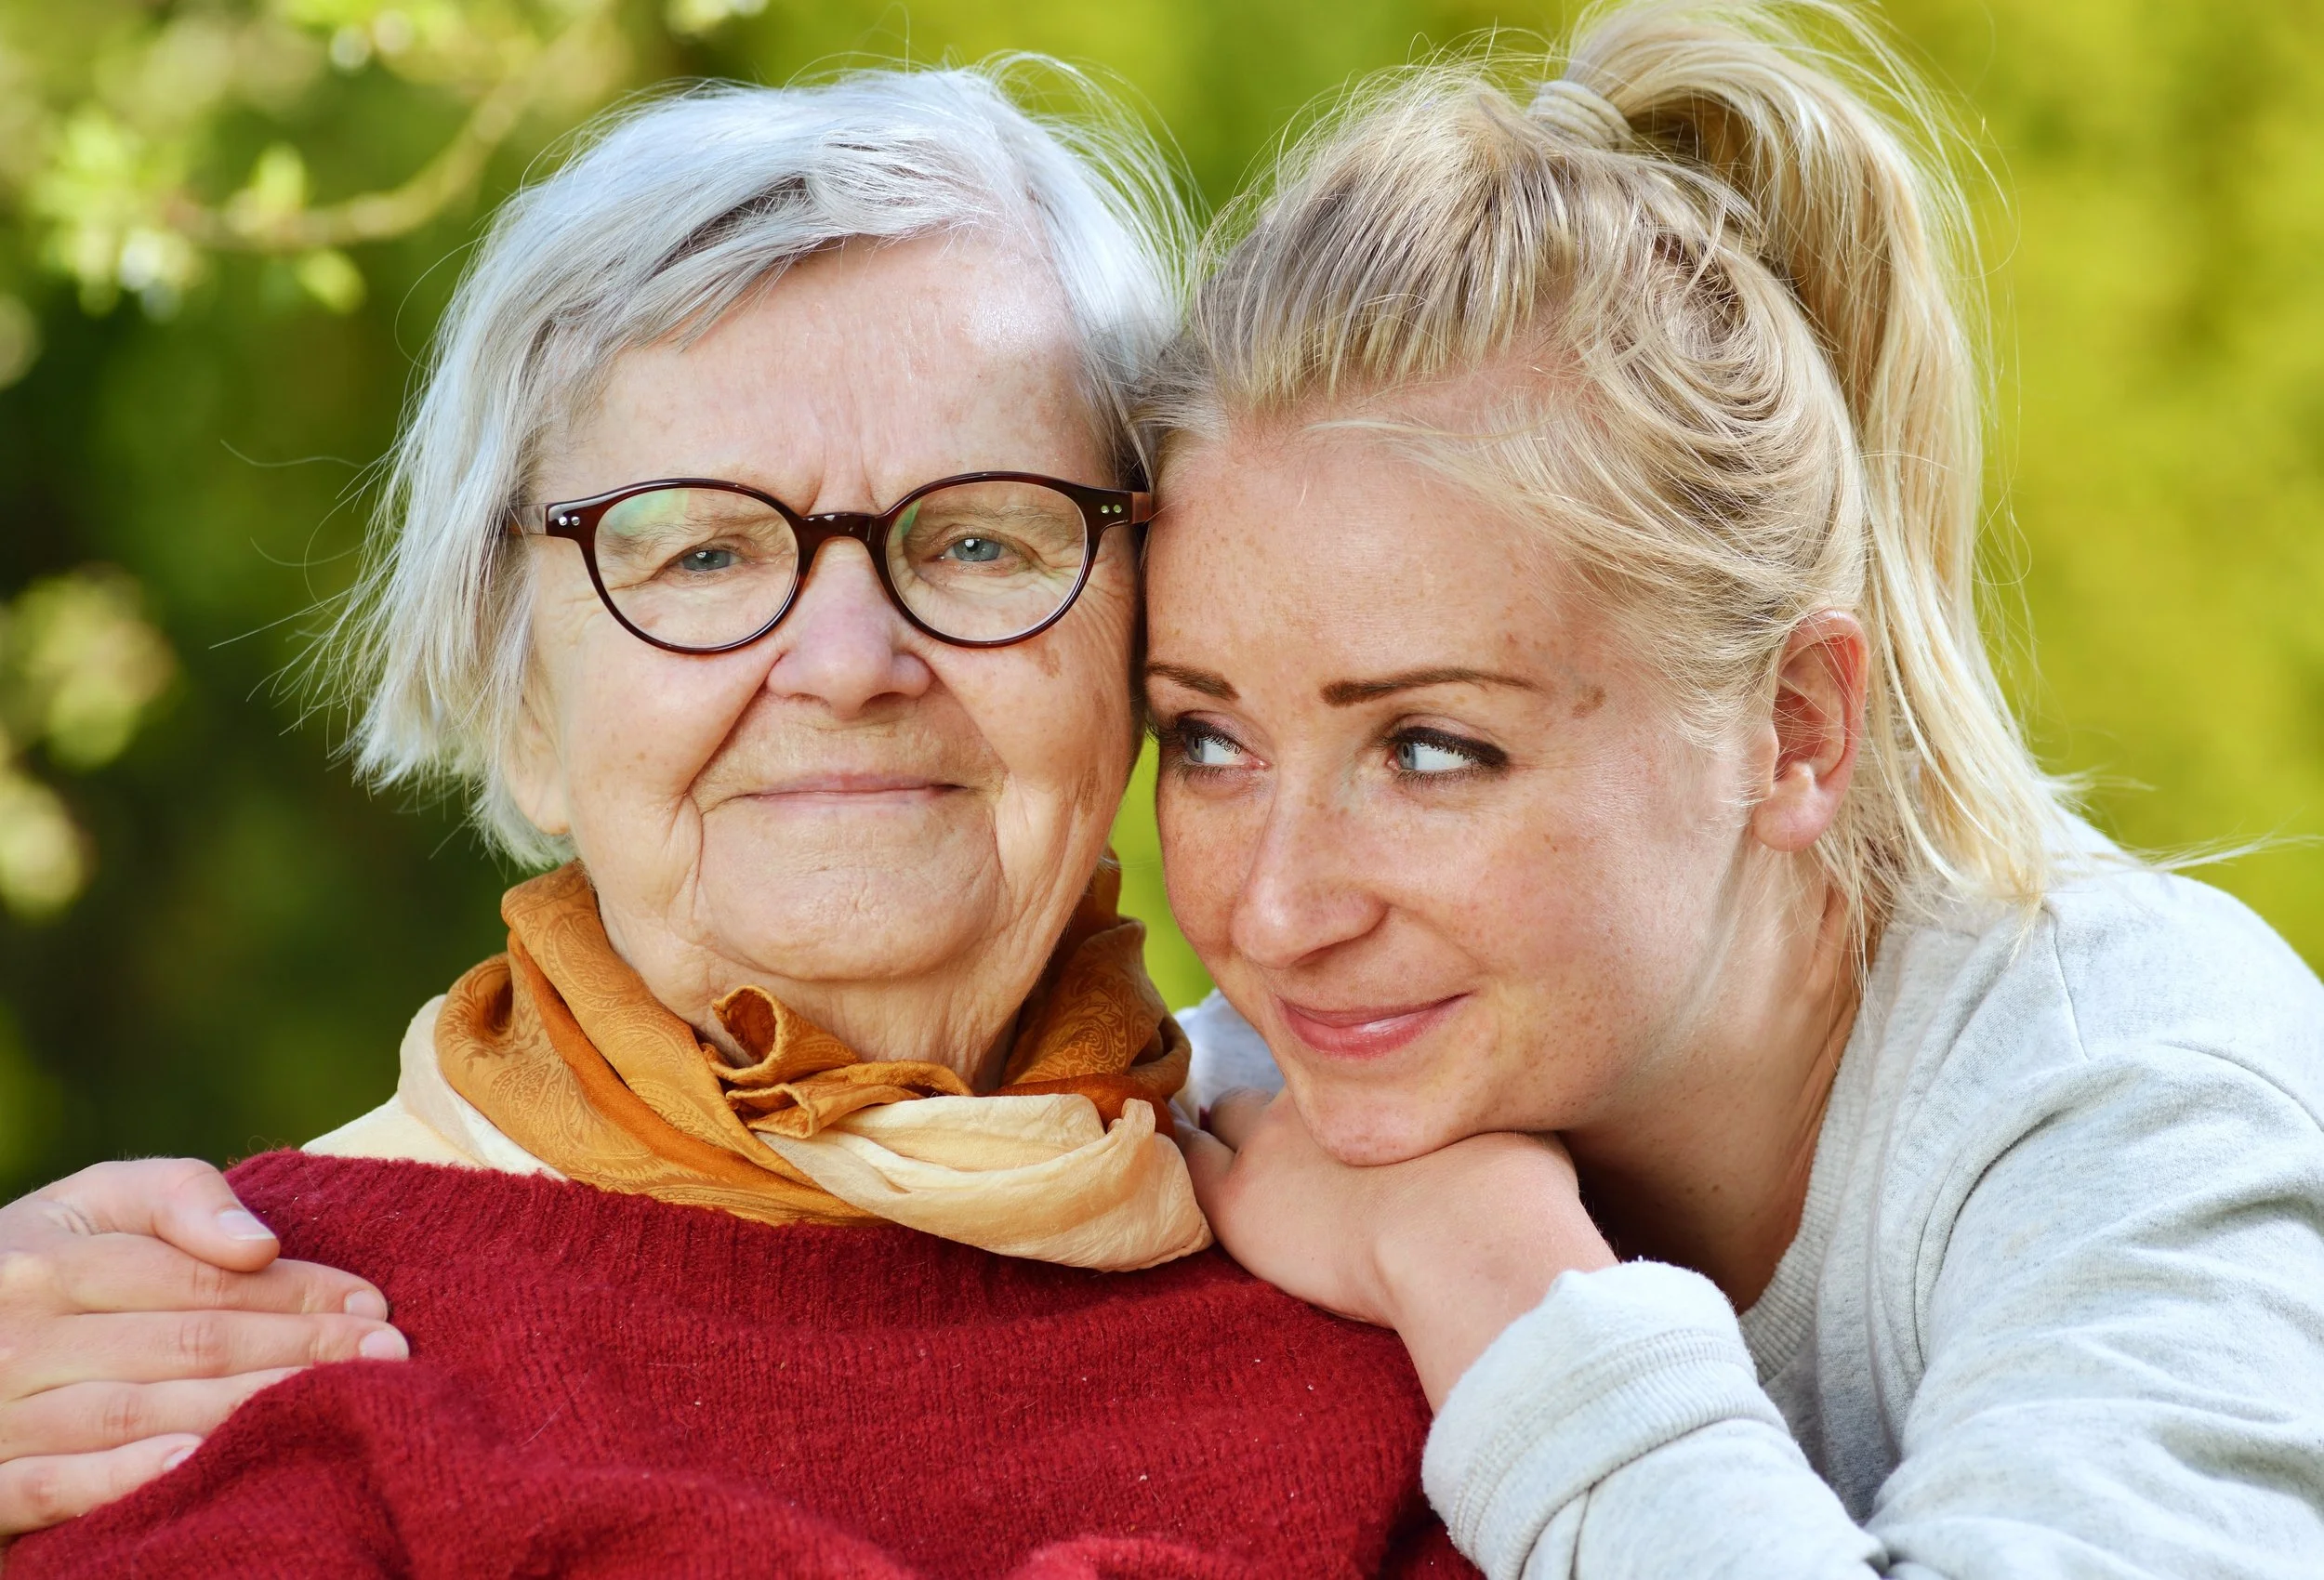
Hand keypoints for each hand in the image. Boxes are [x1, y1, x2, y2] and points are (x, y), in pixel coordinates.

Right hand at [0, 1158, 406, 1538]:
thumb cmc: (36, 1265)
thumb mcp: (91, 1205)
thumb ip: (176, 1197)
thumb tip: (260, 1243)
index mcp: (51, 1259)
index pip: (200, 1280)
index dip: (296, 1293)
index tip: (374, 1305)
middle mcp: (21, 1334)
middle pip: (186, 1343)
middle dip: (298, 1350)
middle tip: (389, 1356)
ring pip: (138, 1411)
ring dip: (243, 1409)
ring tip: (332, 1405)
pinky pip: (51, 1484)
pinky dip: (122, 1478)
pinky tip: (197, 1462)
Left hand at [1181, 1089, 1615, 1406]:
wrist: (1467, 1238)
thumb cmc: (1516, 1183)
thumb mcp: (1521, 1118)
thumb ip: (1490, 1107)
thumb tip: (1502, 1118)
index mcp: (1385, 1060)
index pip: (1341, 1045)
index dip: (1343, 1068)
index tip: (1349, 1088)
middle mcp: (1322, 1083)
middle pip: (1287, 1074)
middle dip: (1289, 1098)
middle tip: (1297, 1128)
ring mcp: (1272, 1140)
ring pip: (1231, 1115)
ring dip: (1234, 1131)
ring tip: (1237, 1150)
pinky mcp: (1239, 1200)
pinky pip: (1191, 1163)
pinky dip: (1189, 1160)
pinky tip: (1182, 1162)